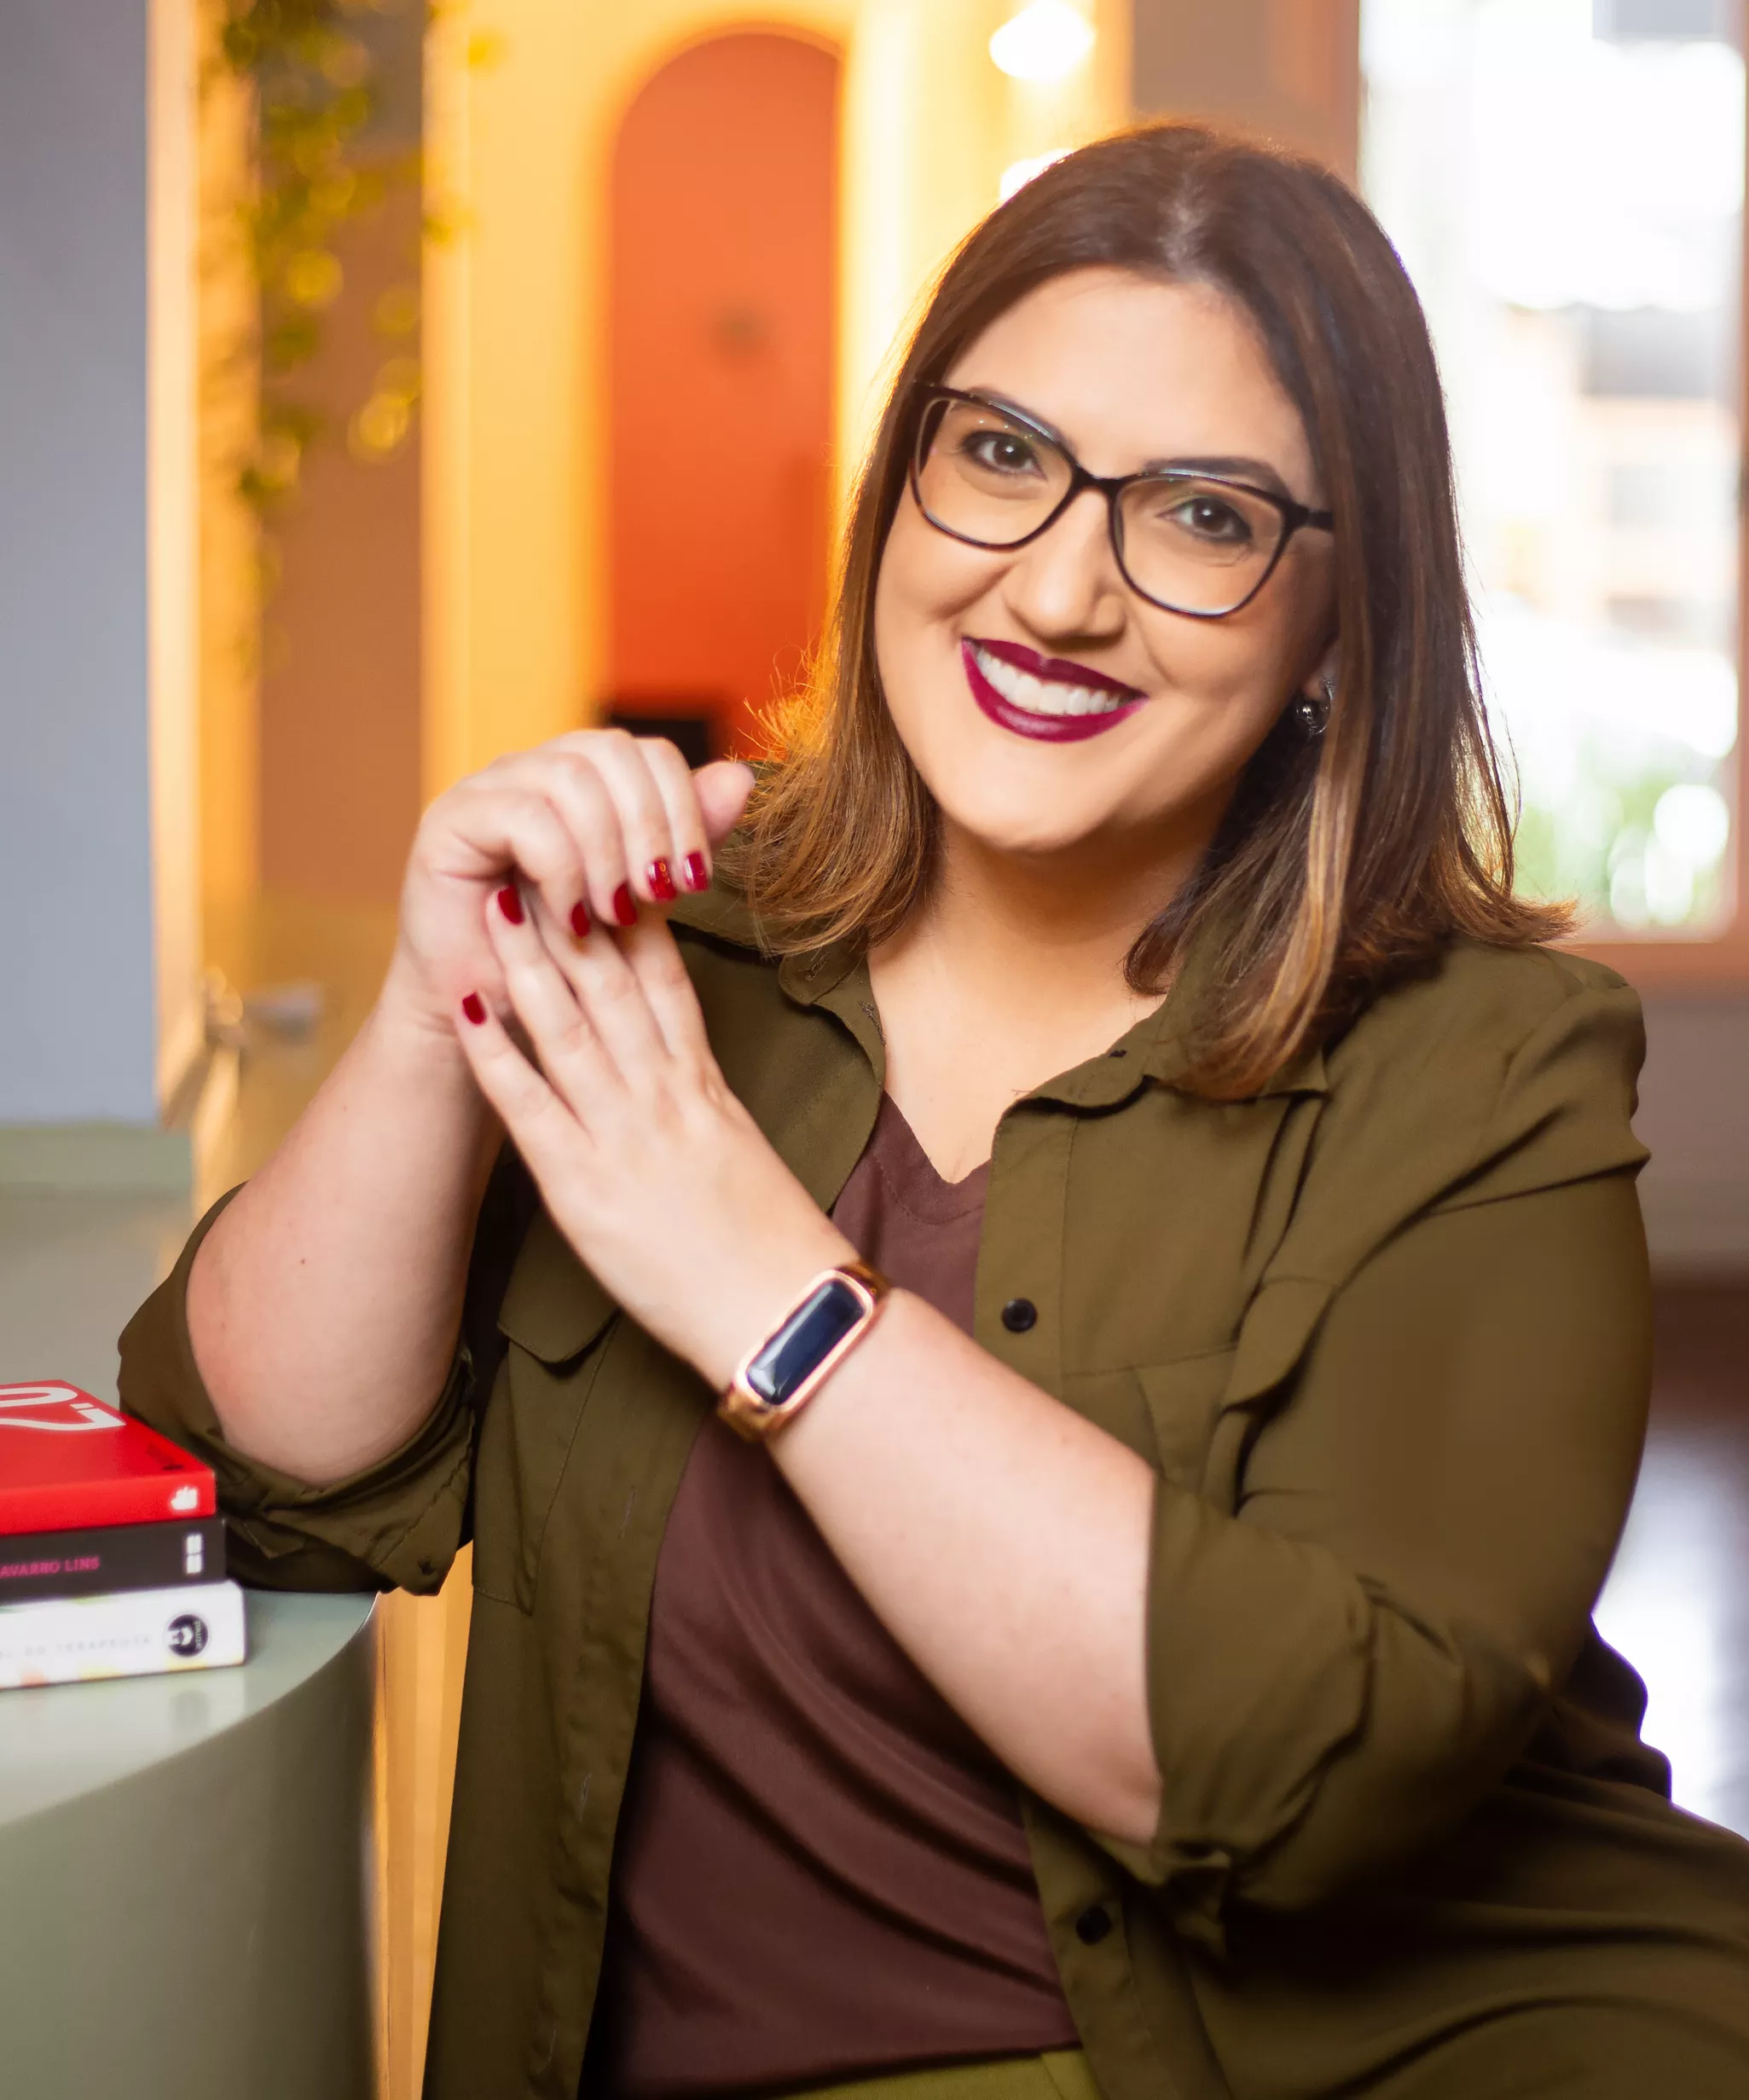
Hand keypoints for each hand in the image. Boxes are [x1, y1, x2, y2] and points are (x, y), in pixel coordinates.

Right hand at [381, 730, 755, 1039]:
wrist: (489, 1022)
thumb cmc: (565, 965)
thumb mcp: (639, 899)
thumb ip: (682, 840)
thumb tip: (742, 778)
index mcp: (584, 777)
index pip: (649, 752)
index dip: (685, 808)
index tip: (696, 882)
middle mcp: (534, 769)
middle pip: (612, 752)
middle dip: (651, 827)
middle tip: (661, 896)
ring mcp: (488, 788)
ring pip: (572, 778)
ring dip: (608, 852)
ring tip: (616, 914)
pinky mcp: (451, 820)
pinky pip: (525, 818)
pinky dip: (564, 871)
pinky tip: (574, 920)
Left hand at [451, 874, 850, 1385]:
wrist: (783, 1312)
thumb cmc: (767, 1245)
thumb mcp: (741, 1153)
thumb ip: (706, 1104)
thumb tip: (684, 1073)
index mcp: (704, 1086)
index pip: (666, 979)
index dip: (630, 914)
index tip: (604, 858)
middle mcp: (664, 1095)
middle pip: (613, 985)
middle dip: (570, 914)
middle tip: (535, 851)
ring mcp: (623, 1135)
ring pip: (570, 1027)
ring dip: (526, 962)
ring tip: (493, 903)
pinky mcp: (584, 1187)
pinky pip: (529, 1106)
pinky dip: (495, 1052)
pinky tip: (465, 1008)